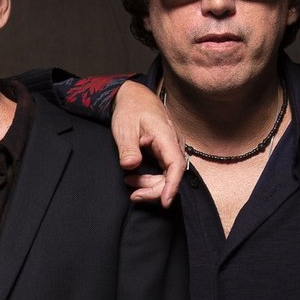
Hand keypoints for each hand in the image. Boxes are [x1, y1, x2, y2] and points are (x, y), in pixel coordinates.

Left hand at [110, 81, 183, 206]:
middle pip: (172, 174)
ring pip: (167, 174)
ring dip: (150, 184)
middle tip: (134, 195)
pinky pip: (163, 171)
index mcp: (165, 135)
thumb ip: (128, 148)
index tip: (165, 201)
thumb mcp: (124, 128)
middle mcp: (173, 143)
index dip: (172, 185)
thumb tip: (130, 166)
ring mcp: (171, 148)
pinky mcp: (165, 152)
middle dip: (155, 189)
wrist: (134, 98)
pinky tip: (134, 179)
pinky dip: (150, 178)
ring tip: (129, 182)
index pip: (175, 164)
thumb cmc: (131, 110)